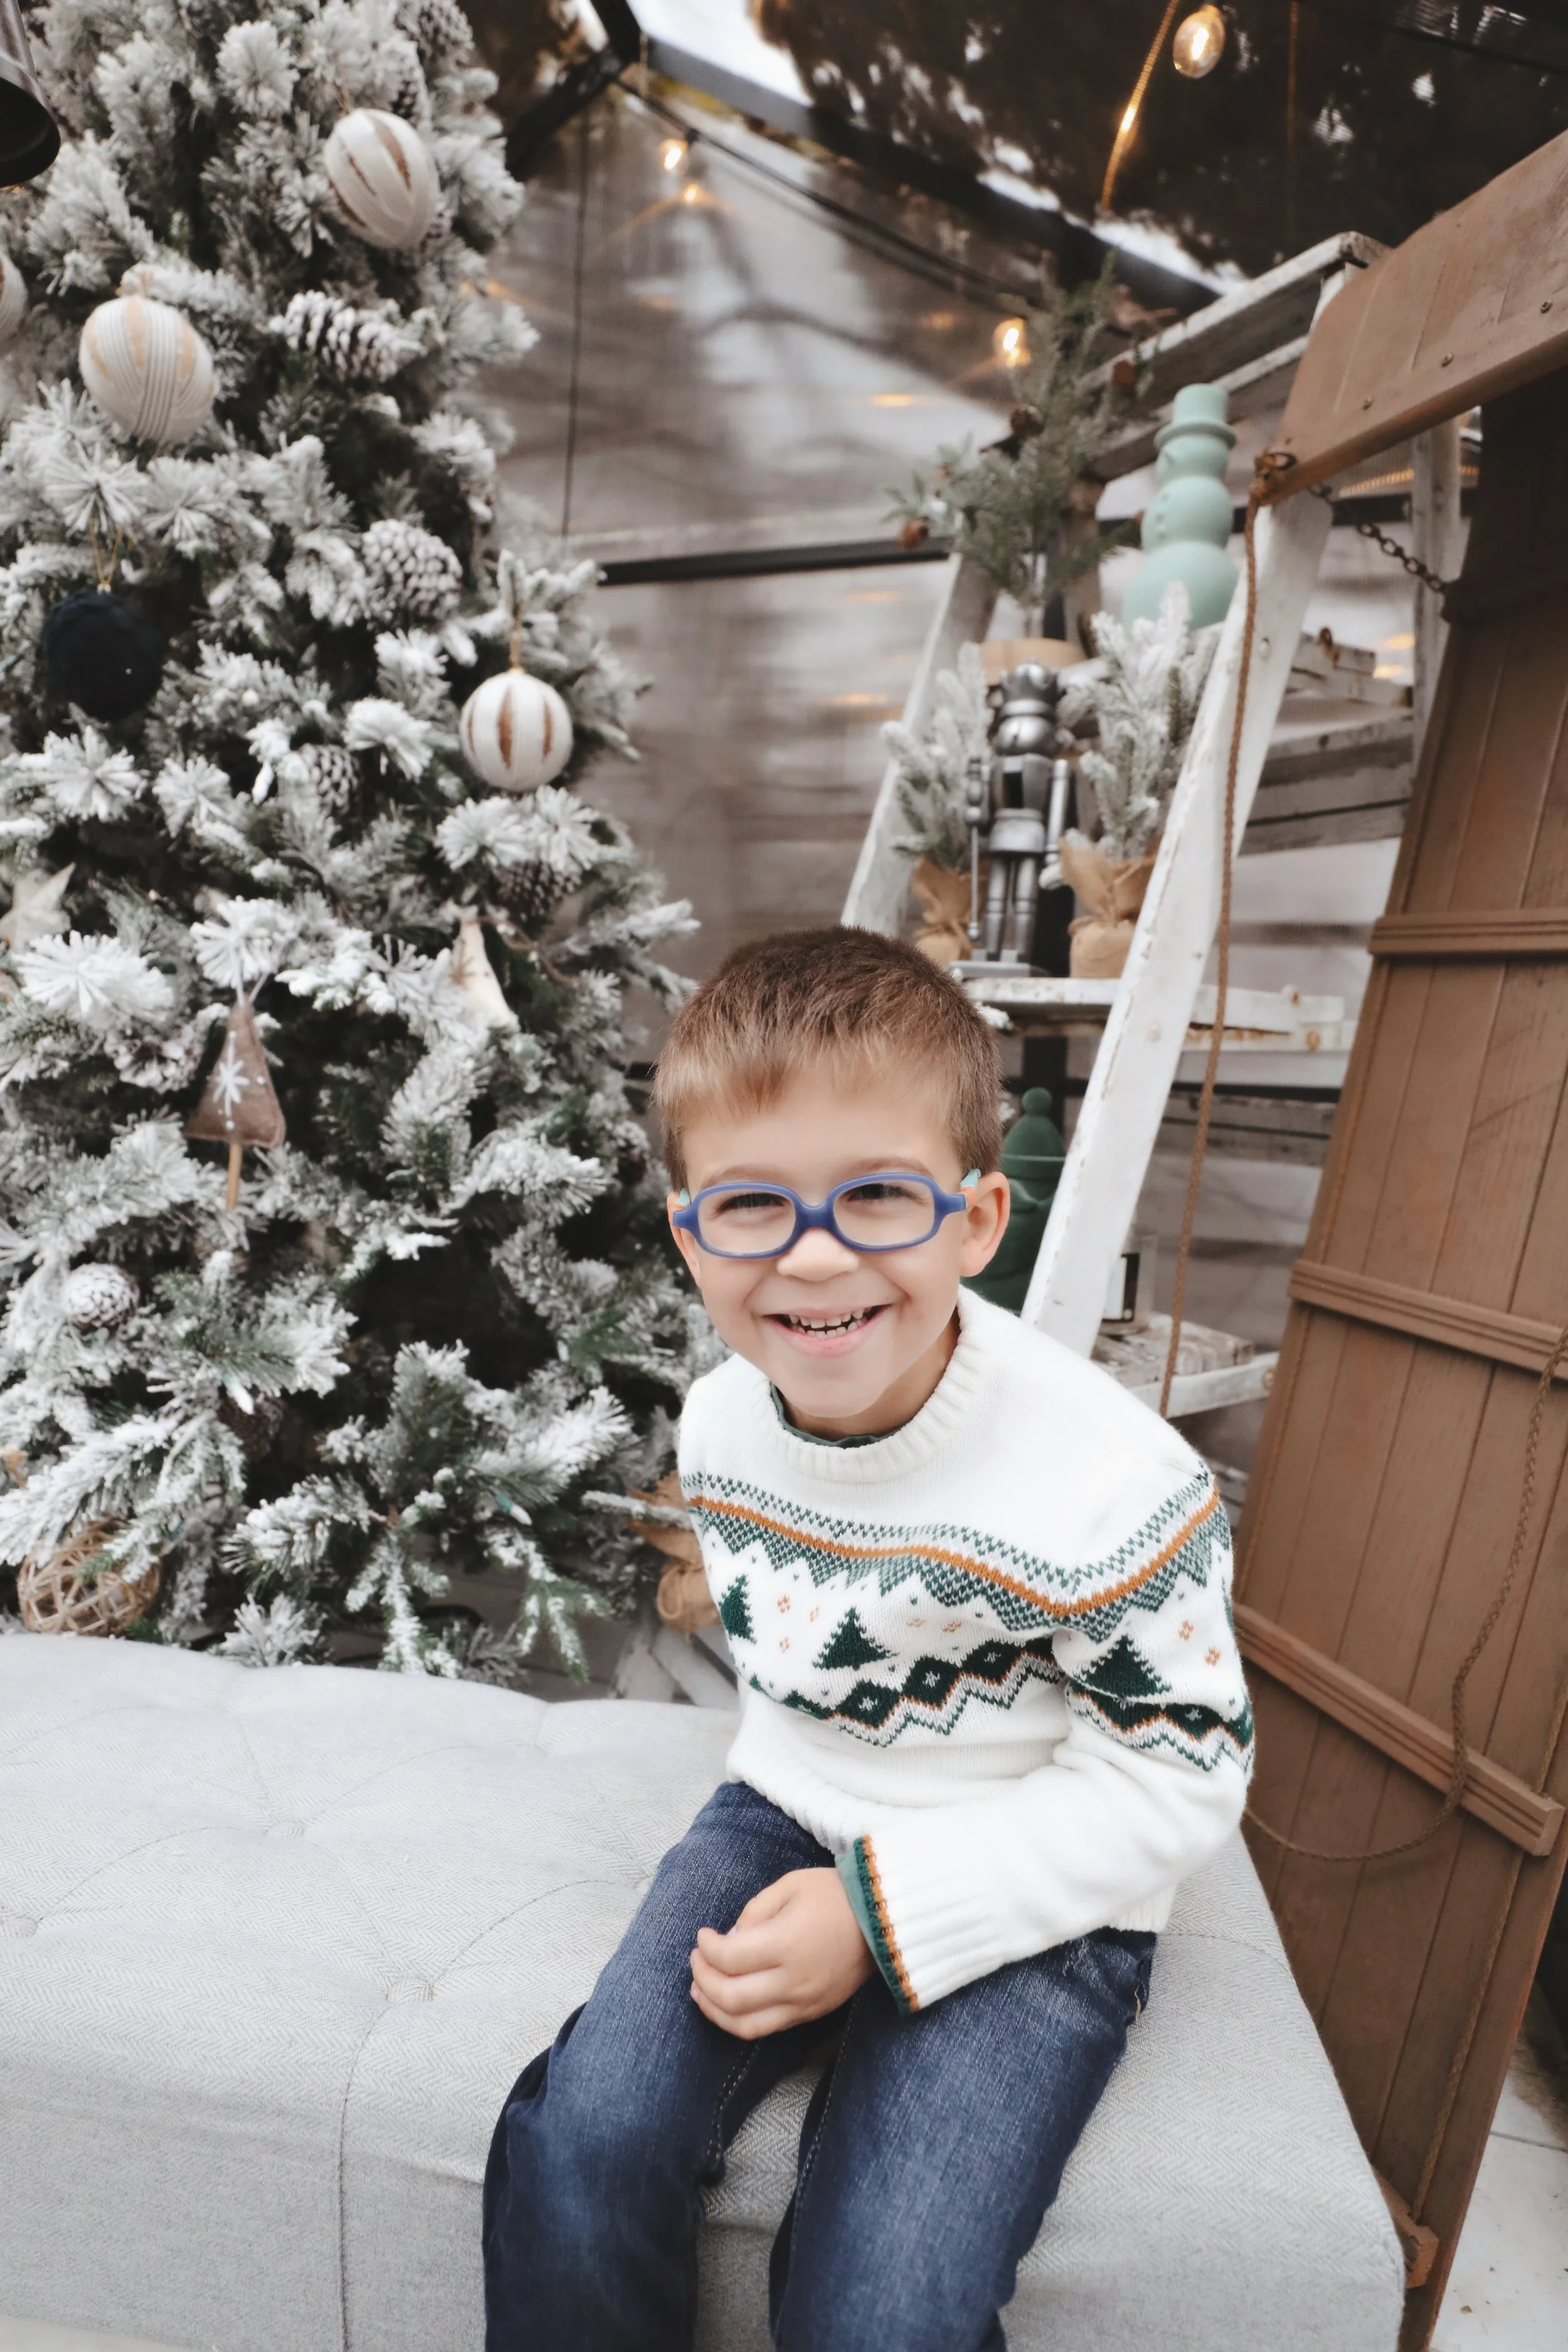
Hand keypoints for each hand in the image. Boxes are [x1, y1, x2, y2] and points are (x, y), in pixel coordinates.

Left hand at [690, 1866, 874, 2039]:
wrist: (885, 1919)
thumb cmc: (836, 1895)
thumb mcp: (790, 1886)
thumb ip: (753, 1912)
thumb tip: (728, 1941)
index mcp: (786, 1944)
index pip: (729, 1957)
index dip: (706, 1947)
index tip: (702, 1935)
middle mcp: (793, 1981)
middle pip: (730, 1997)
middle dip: (703, 1980)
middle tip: (696, 1961)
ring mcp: (804, 2003)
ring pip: (746, 2026)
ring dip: (714, 2012)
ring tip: (699, 1992)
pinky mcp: (813, 2014)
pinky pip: (768, 2028)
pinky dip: (741, 2021)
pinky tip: (728, 2005)